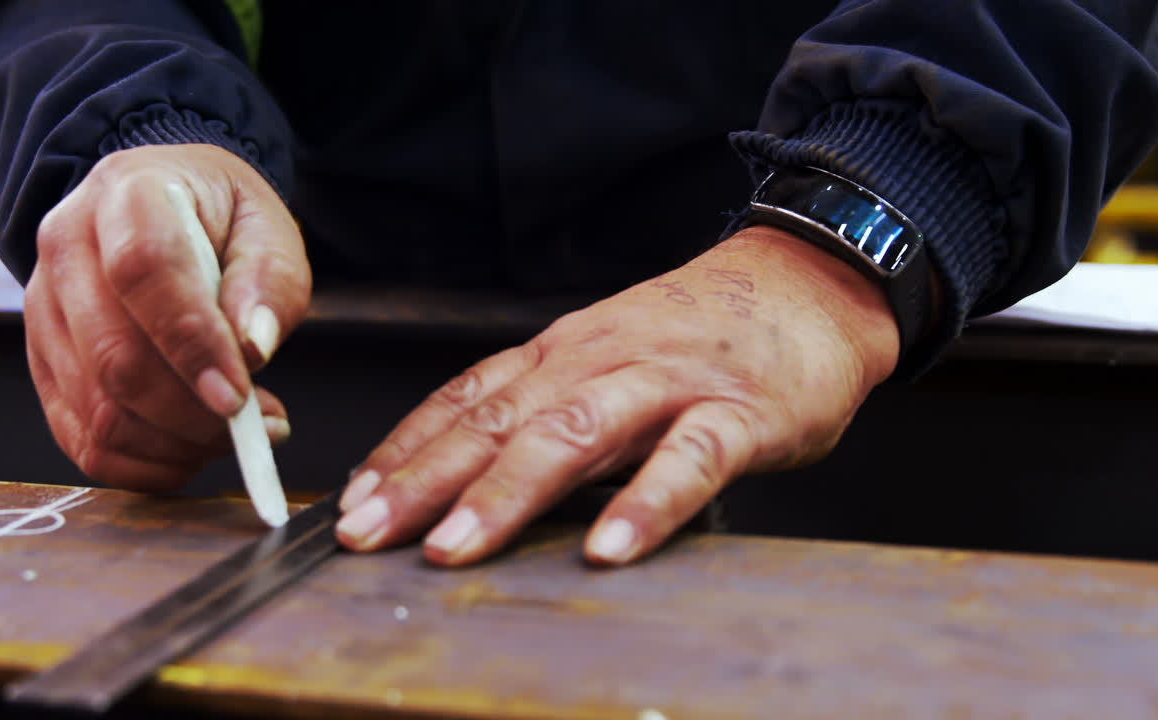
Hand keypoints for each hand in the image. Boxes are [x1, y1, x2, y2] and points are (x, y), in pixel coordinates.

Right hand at [24, 144, 310, 488]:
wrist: (163, 211)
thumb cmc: (220, 221)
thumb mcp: (267, 228)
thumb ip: (269, 282)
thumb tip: (253, 346)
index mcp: (126, 193)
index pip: (143, 271)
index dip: (191, 342)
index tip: (238, 396)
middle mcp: (66, 247)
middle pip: (113, 354)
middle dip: (192, 413)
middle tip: (259, 425)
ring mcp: (43, 309)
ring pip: (96, 408)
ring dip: (176, 444)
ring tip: (238, 434)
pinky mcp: (44, 363)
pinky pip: (81, 439)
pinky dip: (143, 465)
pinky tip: (193, 453)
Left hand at [335, 226, 900, 564]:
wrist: (806, 283)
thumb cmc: (700, 333)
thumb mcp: (607, 358)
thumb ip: (550, 408)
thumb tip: (474, 472)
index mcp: (563, 353)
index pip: (466, 399)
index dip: (404, 451)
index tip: (351, 501)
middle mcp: (599, 361)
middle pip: (498, 420)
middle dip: (424, 480)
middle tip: (364, 534)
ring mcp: (666, 383)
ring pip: (575, 434)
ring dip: (508, 492)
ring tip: (457, 548)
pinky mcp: (738, 412)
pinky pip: (687, 459)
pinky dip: (646, 503)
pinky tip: (610, 547)